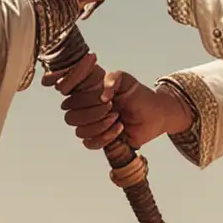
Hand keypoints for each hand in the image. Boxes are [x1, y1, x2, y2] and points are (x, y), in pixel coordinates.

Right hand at [43, 57, 194, 151]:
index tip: (103, 96)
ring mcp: (91, 126)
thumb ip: (112, 79)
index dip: (81, 98)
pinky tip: (119, 129)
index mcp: (85, 93)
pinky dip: (105, 137)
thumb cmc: (138, 94)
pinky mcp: (100, 140)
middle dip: (91, 113)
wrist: (154, 114)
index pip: (68, 97)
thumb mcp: (125, 79)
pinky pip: (90, 143)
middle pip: (70, 117)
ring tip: (117, 118)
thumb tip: (102, 96)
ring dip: (100, 125)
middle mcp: (84, 110)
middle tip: (111, 107)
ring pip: (79, 131)